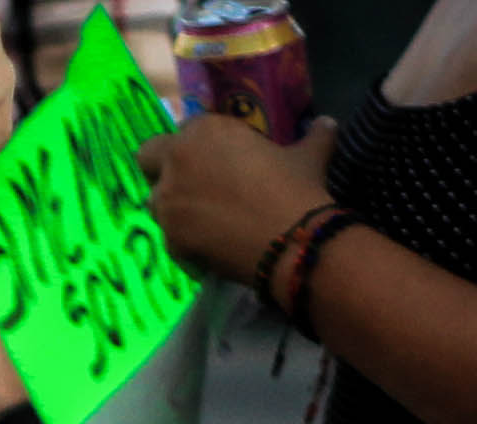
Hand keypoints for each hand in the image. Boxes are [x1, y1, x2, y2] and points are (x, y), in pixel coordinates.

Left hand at [132, 111, 333, 288]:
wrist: (293, 241)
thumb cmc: (297, 187)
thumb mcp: (309, 154)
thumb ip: (315, 135)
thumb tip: (328, 124)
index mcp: (204, 131)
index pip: (185, 129)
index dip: (199, 144)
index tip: (215, 158)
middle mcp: (176, 161)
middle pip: (148, 157)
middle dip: (162, 167)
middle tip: (190, 182)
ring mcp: (168, 203)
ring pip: (154, 200)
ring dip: (172, 205)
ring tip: (202, 219)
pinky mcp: (171, 241)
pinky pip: (169, 238)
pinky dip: (184, 242)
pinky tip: (208, 247)